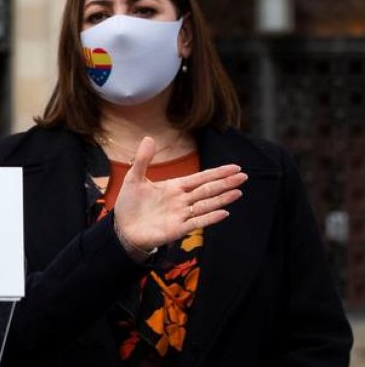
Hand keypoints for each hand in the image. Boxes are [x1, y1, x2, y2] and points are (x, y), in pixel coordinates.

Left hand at [113, 137, 246, 260]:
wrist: (122, 228)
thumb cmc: (130, 204)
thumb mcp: (134, 179)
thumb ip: (143, 160)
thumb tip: (149, 137)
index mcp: (174, 187)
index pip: (200, 178)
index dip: (217, 173)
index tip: (234, 167)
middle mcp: (181, 200)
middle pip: (207, 190)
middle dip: (225, 183)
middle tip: (243, 176)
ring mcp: (181, 214)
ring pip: (206, 205)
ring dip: (222, 199)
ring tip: (238, 192)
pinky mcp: (177, 229)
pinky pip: (197, 222)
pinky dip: (210, 218)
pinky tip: (224, 212)